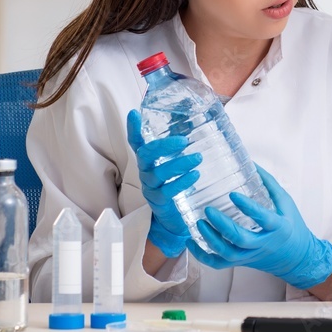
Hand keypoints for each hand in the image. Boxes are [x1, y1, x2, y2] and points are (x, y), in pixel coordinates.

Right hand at [126, 109, 200, 257]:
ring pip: (158, 173)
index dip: (134, 129)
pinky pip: (168, 191)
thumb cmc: (175, 183)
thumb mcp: (175, 163)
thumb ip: (180, 147)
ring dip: (179, 164)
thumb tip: (195, 121)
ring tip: (197, 158)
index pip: (137, 142)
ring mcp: (151, 187)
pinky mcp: (159, 202)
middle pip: (146, 155)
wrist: (173, 217)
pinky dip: (182, 182)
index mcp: (149, 159)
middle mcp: (146, 171)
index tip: (134, 113)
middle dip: (163, 145)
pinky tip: (195, 175)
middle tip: (184, 140)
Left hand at [187, 164, 331, 290]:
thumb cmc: (291, 224)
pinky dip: (202, 256)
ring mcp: (250, 255)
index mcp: (278, 227)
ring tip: (199, 224)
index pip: (263, 218)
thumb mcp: (285, 202)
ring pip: (227, 254)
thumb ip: (268, 183)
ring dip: (211, 240)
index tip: (233, 195)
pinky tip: (191, 242)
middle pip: (240, 239)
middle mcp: (263, 243)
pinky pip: (219, 264)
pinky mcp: (241, 262)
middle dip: (222, 225)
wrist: (296, 256)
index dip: (248, 207)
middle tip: (208, 210)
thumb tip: (251, 162)